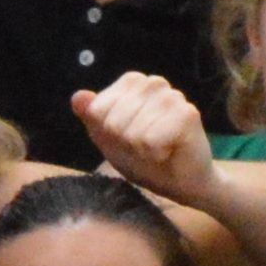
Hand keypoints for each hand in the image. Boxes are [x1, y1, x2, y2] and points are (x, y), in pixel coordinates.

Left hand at [69, 71, 215, 200]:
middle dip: (126, 144)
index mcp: (132, 82)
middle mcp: (153, 83)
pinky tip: (169, 151)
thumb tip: (78, 97)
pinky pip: (151, 141)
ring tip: (158, 149)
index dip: (108, 134)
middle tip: (145, 147)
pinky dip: (156, 155)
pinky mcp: (187, 113)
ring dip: (142, 151)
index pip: (97, 110)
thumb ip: (92, 117)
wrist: (181, 182)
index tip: (128, 139)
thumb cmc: (145, 158)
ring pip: (132, 133)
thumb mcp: (109, 139)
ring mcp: (172, 95)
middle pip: (113, 123)